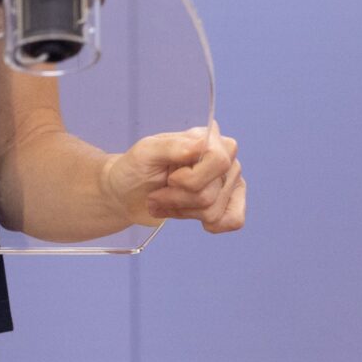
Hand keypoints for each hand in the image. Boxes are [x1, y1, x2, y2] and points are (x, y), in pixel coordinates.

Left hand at [101, 120, 244, 233]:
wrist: (128, 194)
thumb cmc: (135, 169)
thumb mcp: (145, 152)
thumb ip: (173, 146)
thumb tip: (204, 143)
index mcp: (207, 137)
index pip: (218, 160)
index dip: (191, 178)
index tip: (170, 179)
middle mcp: (224, 156)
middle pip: (211, 192)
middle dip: (178, 198)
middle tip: (158, 192)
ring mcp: (228, 180)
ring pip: (213, 211)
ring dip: (181, 210)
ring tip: (164, 201)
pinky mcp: (228, 203)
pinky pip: (234, 221)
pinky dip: (207, 224)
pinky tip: (189, 214)